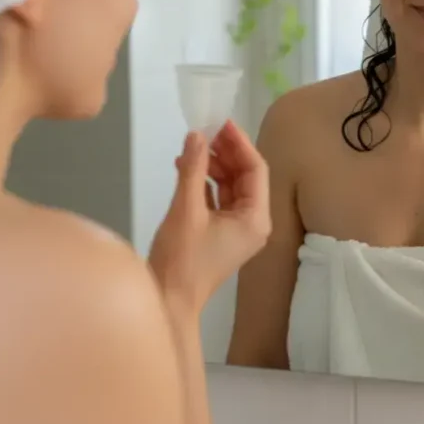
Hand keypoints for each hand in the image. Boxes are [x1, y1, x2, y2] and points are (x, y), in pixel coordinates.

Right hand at [148, 120, 271, 317]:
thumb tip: (197, 134)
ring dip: (213, 165)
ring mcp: (237, 229)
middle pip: (245, 176)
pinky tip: (185, 167)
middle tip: (204, 129)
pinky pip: (218, 199)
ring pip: (230, 186)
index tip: (221, 122)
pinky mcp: (220, 233)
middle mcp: (253, 222)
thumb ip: (192, 169)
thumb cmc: (181, 259)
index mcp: (256, 218)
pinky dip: (204, 182)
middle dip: (226, 152)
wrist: (167, 301)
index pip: (256, 170)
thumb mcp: (186, 210)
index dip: (239, 143)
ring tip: (191, 146)